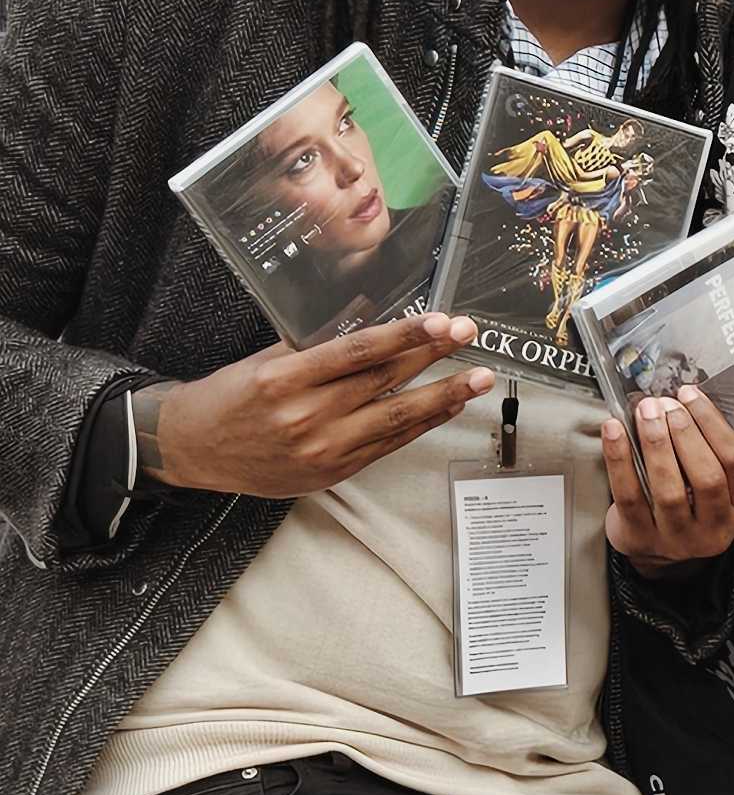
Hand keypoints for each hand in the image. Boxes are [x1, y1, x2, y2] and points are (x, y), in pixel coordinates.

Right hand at [149, 314, 493, 498]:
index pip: (357, 353)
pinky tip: (447, 407)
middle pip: (383, 382)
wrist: (194, 451)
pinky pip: (388, 444)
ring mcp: (322, 450)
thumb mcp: (264, 362)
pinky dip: (421, 424)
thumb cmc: (229, 398)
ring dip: (443, 397)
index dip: (404, 336)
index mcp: (284, 380)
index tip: (440, 321)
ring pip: (395, 417)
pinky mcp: (333, 472)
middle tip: (470, 335)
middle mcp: (305, 416)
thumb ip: (315, 347)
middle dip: (433, 358)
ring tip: (478, 378)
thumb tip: (371, 322)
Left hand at [601, 390, 733, 571]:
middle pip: (707, 478)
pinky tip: (614, 431)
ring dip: (656, 443)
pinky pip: (629, 495)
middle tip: (667, 405)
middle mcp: (715, 528)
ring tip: (646, 413)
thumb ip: (706, 451)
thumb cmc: (686, 506)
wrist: (656, 550)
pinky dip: (620, 458)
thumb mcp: (711, 486)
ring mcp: (678, 539)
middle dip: (686, 433)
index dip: (714, 424)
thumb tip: (683, 401)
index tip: (692, 397)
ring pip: (669, 490)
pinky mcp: (641, 538)